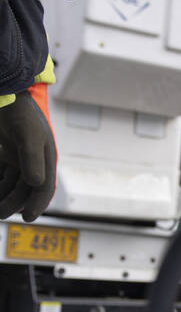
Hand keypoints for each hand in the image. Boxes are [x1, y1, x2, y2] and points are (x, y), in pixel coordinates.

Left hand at [0, 89, 56, 220]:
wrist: (5, 93)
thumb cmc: (19, 113)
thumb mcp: (27, 136)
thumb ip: (31, 160)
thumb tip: (35, 183)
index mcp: (45, 158)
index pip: (43, 187)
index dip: (37, 204)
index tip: (27, 218)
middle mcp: (33, 160)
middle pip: (24, 188)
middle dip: (13, 202)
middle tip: (0, 214)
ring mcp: (17, 157)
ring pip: (10, 182)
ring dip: (2, 194)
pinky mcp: (5, 152)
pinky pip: (1, 172)